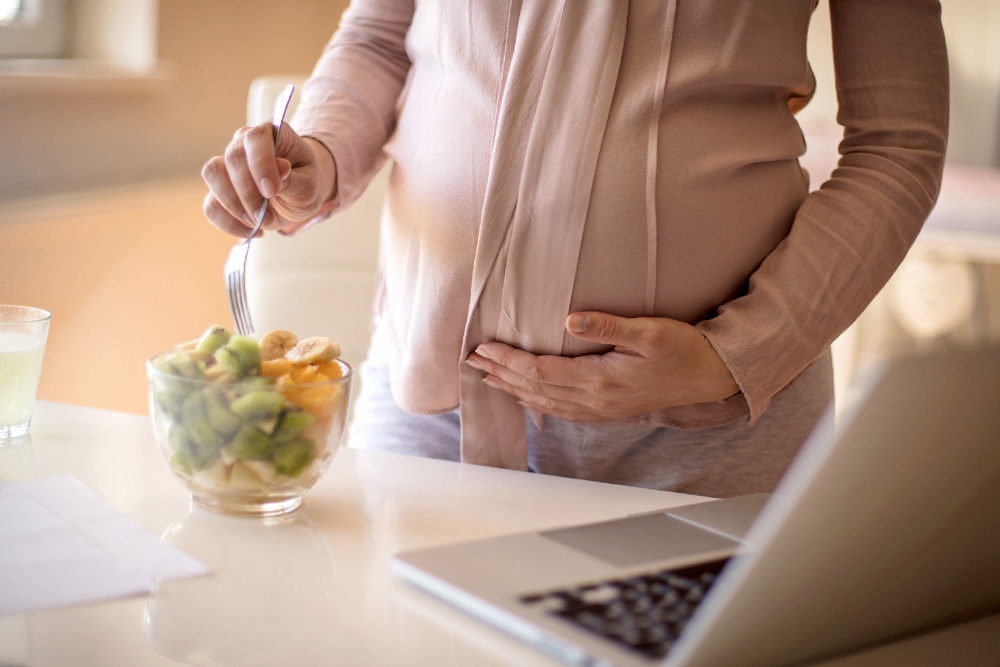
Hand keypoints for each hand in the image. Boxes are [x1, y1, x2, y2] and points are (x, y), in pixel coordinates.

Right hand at [201, 123, 336, 236]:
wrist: (298, 197)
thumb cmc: (305, 185)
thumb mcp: (308, 186)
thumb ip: (293, 179)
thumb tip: (281, 167)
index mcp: (272, 134)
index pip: (256, 138)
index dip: (260, 164)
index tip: (271, 191)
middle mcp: (244, 143)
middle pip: (231, 158)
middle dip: (247, 191)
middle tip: (264, 214)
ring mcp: (228, 164)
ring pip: (213, 174)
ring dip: (232, 204)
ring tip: (257, 222)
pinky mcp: (219, 189)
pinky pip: (210, 204)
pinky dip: (226, 221)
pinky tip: (249, 231)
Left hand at [465, 312, 739, 422]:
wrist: (710, 377)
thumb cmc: (683, 349)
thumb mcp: (648, 330)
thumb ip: (607, 325)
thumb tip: (570, 320)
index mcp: (601, 381)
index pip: (541, 372)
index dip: (509, 360)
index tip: (484, 347)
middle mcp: (595, 401)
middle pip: (535, 390)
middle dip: (501, 374)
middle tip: (471, 362)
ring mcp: (601, 410)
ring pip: (545, 404)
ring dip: (513, 390)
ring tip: (488, 378)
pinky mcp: (608, 411)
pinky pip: (562, 412)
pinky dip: (537, 403)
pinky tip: (526, 397)